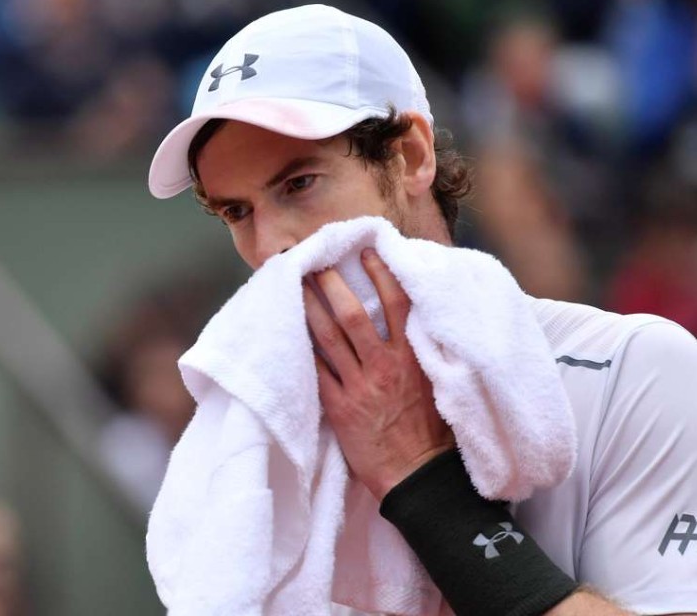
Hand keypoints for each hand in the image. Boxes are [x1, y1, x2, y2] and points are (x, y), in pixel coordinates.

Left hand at [303, 248, 454, 499]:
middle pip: (352, 314)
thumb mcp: (439, 382)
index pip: (397, 303)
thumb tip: (414, 318)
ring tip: (296, 285)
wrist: (419, 477)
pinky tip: (291, 331)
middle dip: (331, 285)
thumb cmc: (435, 433)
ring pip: (328, 338)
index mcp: (413, 357)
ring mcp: (359, 386)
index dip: (381, 274)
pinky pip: (316, 371)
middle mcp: (384, 366)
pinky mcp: (339, 408)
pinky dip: (302, 349)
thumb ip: (423, 350)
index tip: (367, 252)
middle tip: (316, 262)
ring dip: (310, 308)